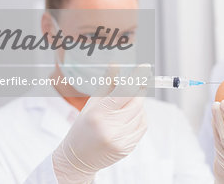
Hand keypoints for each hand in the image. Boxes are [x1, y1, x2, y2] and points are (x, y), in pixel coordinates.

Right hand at [52, 67, 148, 183]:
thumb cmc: (84, 126)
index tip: (145, 67)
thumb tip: (116, 64)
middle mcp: (110, 128)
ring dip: (137, 105)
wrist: (78, 158)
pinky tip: (127, 119)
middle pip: (136, 101)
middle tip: (136, 84)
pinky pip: (142, 125)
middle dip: (138, 90)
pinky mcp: (128, 147)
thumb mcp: (91, 103)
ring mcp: (120, 140)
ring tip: (123, 108)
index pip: (123, 92)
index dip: (136, 78)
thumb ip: (106, 84)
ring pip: (141, 113)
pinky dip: (139, 117)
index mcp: (98, 113)